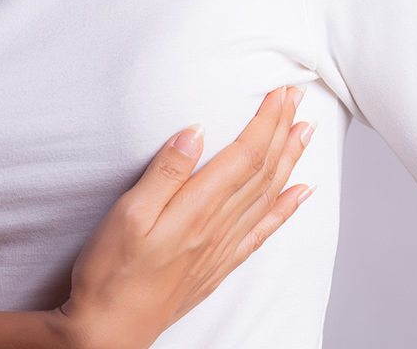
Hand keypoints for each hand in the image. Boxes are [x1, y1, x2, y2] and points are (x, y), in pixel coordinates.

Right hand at [54, 85, 316, 348]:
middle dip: (283, 129)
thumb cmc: (111, 272)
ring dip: (291, 159)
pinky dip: (287, 207)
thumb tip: (196, 131)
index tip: (280, 93)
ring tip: (306, 131)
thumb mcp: (127, 216)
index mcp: (198, 207)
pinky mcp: (221, 262)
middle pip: (263, 168)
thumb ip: (165, 172)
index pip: (245, 154)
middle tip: (298, 98)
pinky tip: (302, 193)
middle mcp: (220, 224)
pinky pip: (264, 229)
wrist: (109, 331)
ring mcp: (224, 245)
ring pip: (269, 193)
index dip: (267, 121)